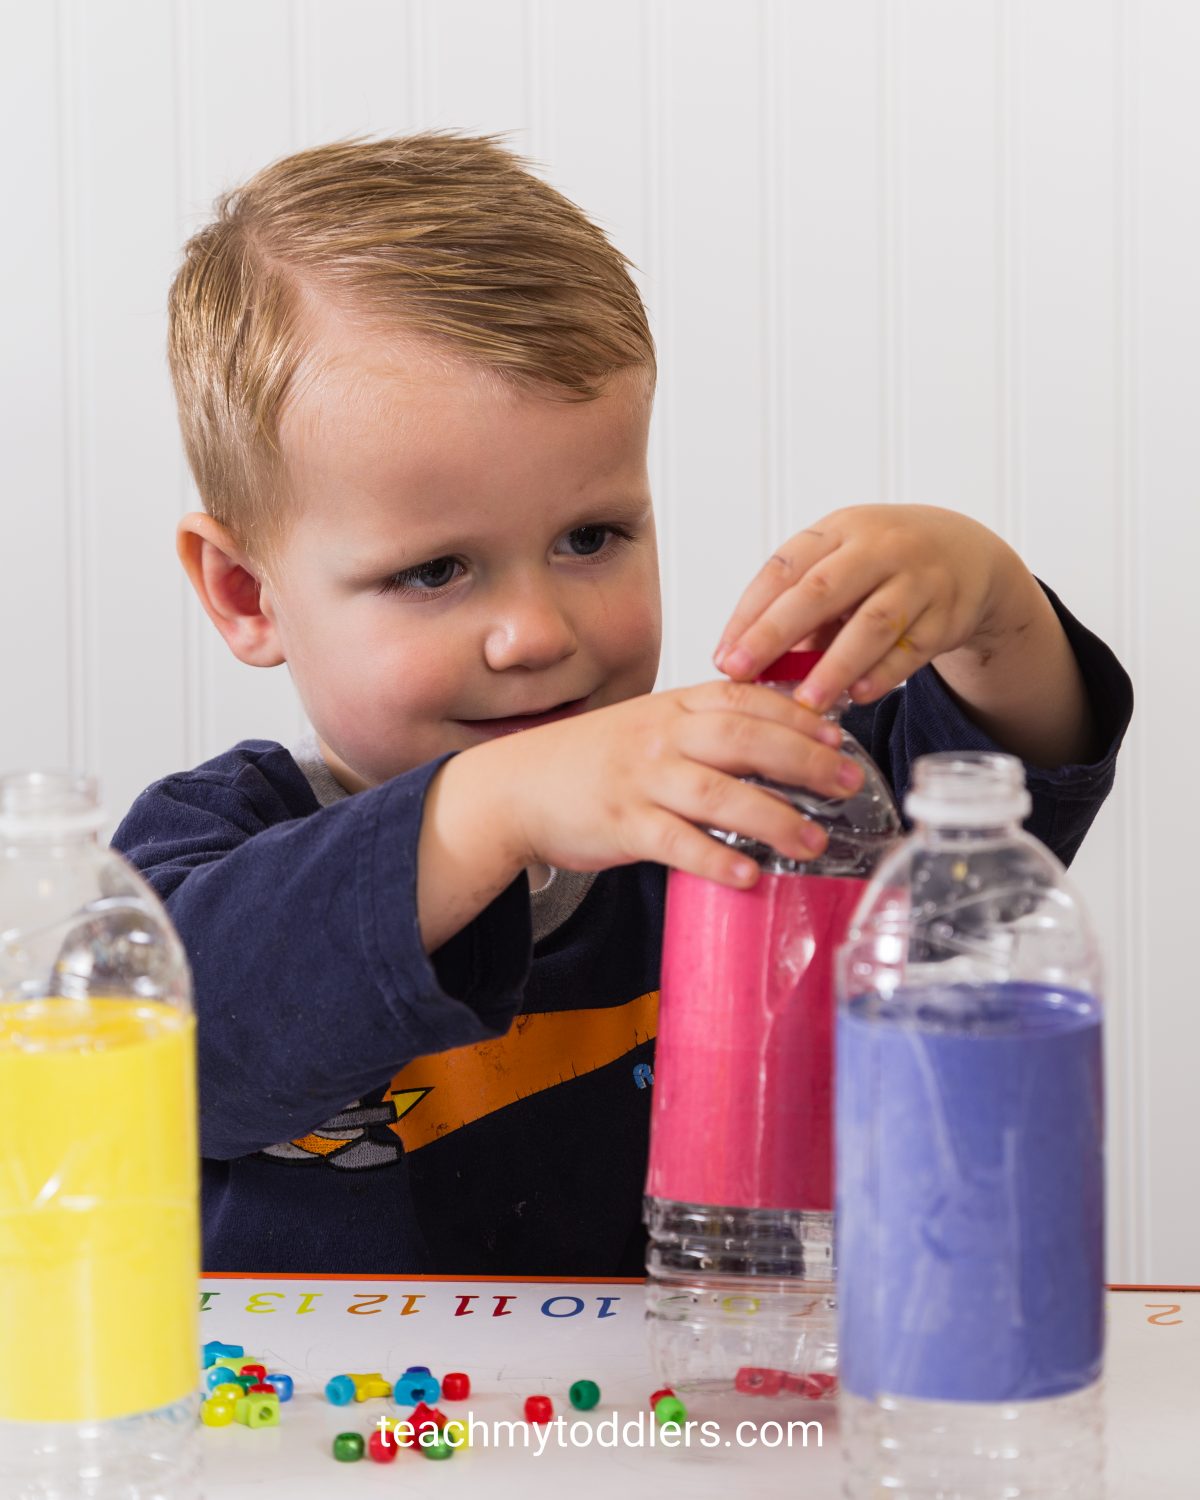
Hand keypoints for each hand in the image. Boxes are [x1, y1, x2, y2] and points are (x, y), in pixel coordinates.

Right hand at [483, 681, 866, 889]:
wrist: (515, 786)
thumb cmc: (590, 761)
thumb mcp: (648, 726)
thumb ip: (704, 729)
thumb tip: (778, 742)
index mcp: (672, 709)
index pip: (744, 699)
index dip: (796, 716)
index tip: (837, 736)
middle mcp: (660, 738)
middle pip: (743, 740)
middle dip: (803, 762)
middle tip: (846, 785)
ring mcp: (640, 780)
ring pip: (718, 793)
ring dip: (773, 818)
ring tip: (812, 842)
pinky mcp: (621, 824)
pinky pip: (675, 842)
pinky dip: (714, 858)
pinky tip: (747, 875)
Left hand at [712, 504, 1022, 711]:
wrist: (965, 553)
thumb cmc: (880, 566)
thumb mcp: (839, 568)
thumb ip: (799, 612)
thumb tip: (749, 667)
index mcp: (838, 532)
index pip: (784, 570)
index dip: (750, 614)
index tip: (723, 656)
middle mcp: (879, 547)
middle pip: (821, 592)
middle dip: (775, 634)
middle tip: (743, 673)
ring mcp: (919, 578)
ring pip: (872, 624)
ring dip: (836, 666)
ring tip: (805, 702)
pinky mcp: (949, 613)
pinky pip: (914, 648)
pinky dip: (885, 674)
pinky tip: (859, 696)